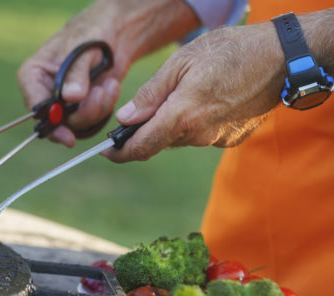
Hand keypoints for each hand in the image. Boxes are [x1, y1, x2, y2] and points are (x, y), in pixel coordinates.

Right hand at [17, 0, 198, 146]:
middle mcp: (45, 93)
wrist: (114, 33)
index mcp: (34, 75)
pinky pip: (91, 122)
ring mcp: (63, 104)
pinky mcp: (81, 109)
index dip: (49, 122)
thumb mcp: (82, 47)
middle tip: (100, 94)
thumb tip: (71, 97)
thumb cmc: (92, 31)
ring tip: (109, 84)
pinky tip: (111, 87)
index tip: (67, 135)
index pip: (35, 106)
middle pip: (56, 122)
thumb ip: (76, 72)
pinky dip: (105, 108)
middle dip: (82, 113)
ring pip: (76, 125)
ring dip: (98, 108)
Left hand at [108, 22, 285, 162]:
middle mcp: (199, 135)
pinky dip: (194, 122)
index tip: (105, 152)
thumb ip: (151, 94)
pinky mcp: (231, 138)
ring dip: (171, 123)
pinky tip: (207, 99)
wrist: (281, 57)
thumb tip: (125, 119)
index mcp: (182, 117)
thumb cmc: (229, 51)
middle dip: (145, 130)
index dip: (119, 152)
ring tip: (183, 93)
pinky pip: (201, 135)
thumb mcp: (181, 62)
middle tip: (141, 111)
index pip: (141, 147)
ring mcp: (217, 139)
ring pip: (180, 138)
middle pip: (158, 142)